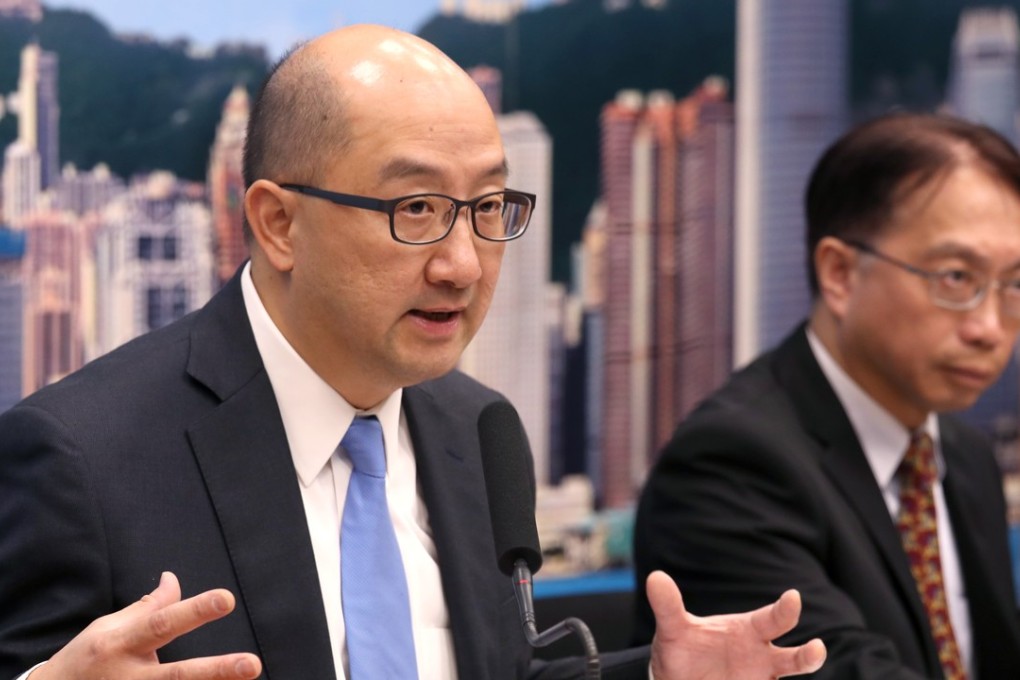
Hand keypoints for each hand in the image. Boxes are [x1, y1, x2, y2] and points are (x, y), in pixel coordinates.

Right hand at [31, 572, 261, 679]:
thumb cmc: (87, 658)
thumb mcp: (108, 627)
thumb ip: (146, 608)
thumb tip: (173, 579)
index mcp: (122, 644)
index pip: (164, 623)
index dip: (195, 611)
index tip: (227, 598)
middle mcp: (130, 677)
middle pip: (178, 675)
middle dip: (217, 670)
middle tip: (252, 664)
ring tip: (247, 678)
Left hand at [646, 571, 825, 679]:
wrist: (676, 679)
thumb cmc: (684, 649)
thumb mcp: (673, 629)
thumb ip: (668, 606)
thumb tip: (655, 577)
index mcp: (748, 631)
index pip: (772, 619)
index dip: (784, 609)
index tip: (793, 597)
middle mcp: (761, 658)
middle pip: (793, 658)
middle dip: (807, 655)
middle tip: (817, 648)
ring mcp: (760, 679)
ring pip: (786, 679)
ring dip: (800, 671)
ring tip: (811, 661)